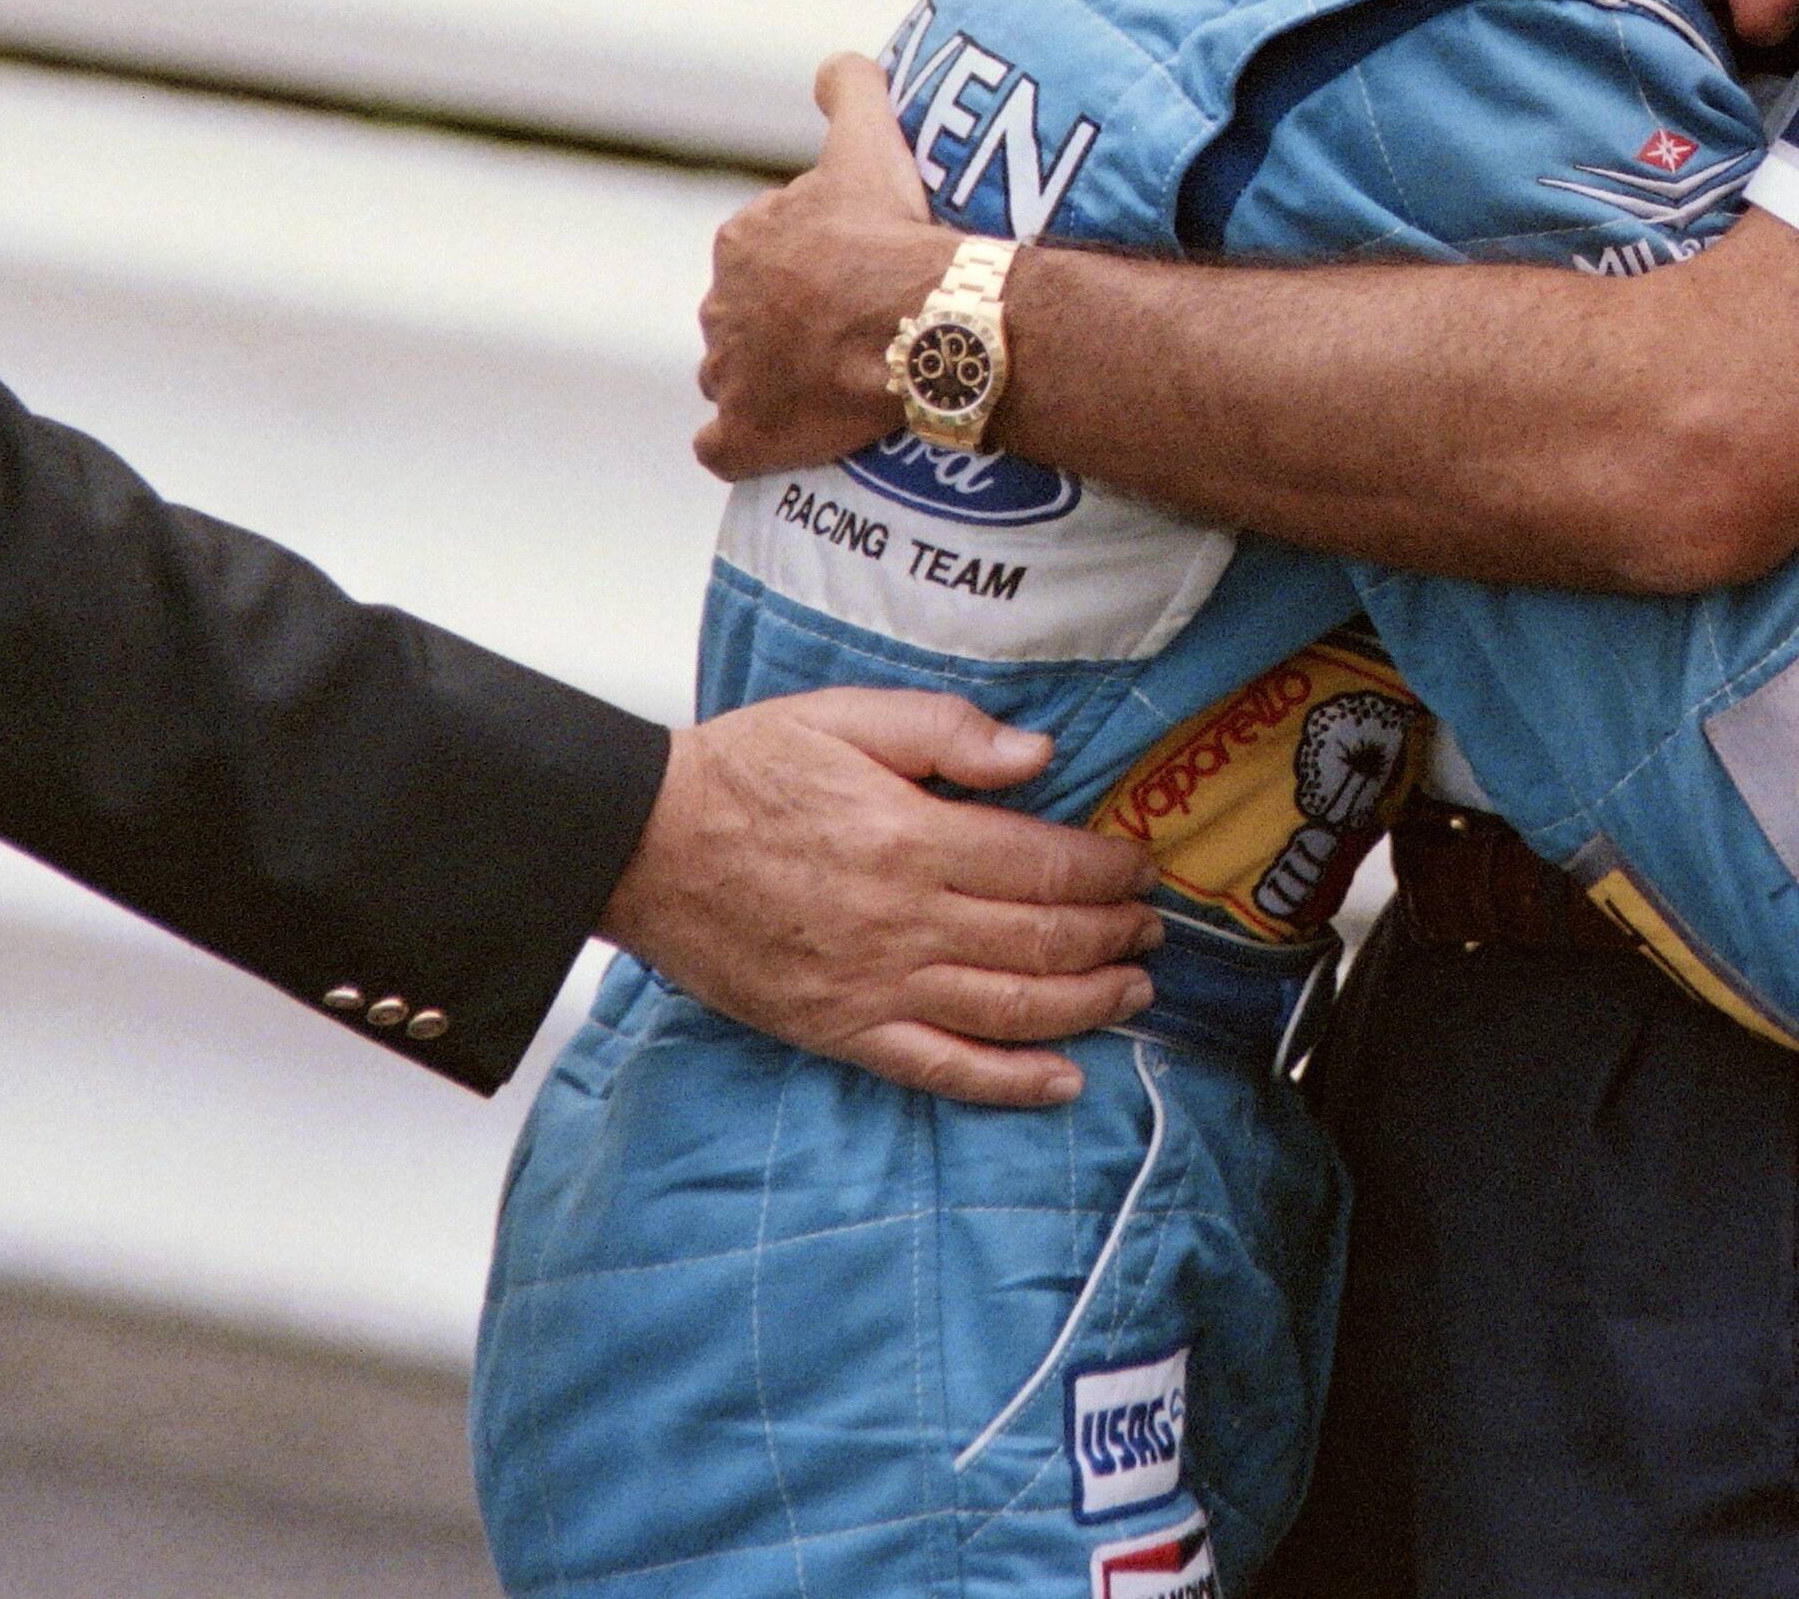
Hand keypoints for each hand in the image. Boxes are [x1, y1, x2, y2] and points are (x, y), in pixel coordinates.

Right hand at [599, 687, 1161, 1105]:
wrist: (646, 845)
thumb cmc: (744, 773)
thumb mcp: (846, 716)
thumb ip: (948, 732)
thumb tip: (1039, 756)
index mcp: (912, 837)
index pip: (1043, 864)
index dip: (1106, 870)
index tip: (1139, 867)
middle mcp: (904, 921)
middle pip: (1041, 939)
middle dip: (1112, 936)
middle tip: (1151, 930)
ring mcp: (875, 986)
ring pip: (1010, 1008)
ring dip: (1087, 1004)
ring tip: (1134, 992)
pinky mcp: (842, 1031)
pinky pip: (942, 1068)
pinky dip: (1009, 1082)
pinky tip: (1062, 1081)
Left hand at [695, 57, 966, 479]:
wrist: (923, 327)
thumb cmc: (891, 235)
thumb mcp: (870, 144)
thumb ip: (851, 91)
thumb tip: (836, 63)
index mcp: (740, 243)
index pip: (760, 251)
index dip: (806, 261)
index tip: (852, 270)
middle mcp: (720, 309)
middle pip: (745, 315)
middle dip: (781, 323)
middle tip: (849, 330)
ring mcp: (729, 377)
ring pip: (733, 377)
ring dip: (765, 382)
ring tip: (828, 387)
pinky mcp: (746, 437)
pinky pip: (725, 448)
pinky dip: (744, 445)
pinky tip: (780, 441)